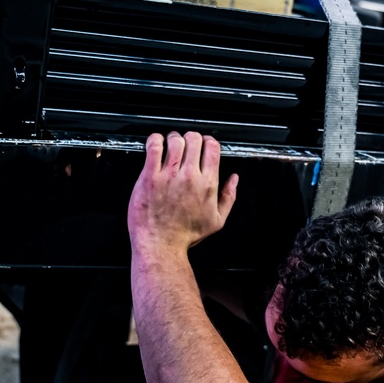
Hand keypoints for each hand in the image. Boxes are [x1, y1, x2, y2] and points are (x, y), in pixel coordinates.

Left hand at [128, 132, 238, 254]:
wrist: (160, 244)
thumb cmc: (185, 235)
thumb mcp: (217, 221)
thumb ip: (229, 197)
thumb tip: (234, 180)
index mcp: (207, 184)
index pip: (212, 148)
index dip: (208, 141)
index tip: (204, 143)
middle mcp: (189, 177)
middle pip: (194, 139)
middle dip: (191, 138)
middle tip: (186, 144)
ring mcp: (168, 175)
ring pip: (175, 140)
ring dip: (174, 138)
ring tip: (170, 144)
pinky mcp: (149, 177)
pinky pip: (154, 147)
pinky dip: (155, 140)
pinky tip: (156, 143)